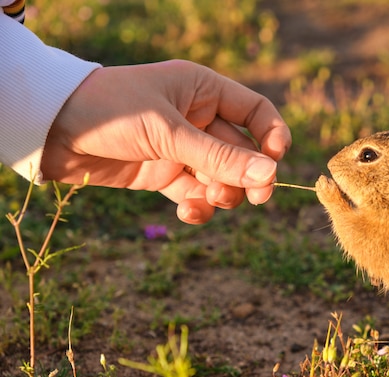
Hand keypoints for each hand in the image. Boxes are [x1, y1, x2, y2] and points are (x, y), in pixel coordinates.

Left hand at [41, 60, 291, 223]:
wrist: (52, 131)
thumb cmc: (112, 111)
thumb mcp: (169, 132)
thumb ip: (220, 157)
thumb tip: (271, 176)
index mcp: (204, 91)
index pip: (255, 111)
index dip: (273, 135)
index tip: (276, 160)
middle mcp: (198, 119)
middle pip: (243, 152)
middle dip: (249, 175)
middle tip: (257, 198)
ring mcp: (182, 149)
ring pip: (223, 178)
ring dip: (223, 193)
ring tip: (207, 200)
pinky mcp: (164, 175)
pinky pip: (196, 195)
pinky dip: (198, 208)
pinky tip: (188, 212)